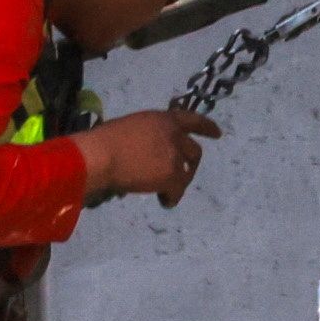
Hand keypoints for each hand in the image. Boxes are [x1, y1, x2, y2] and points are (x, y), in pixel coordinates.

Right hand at [79, 107, 221, 208]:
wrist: (101, 155)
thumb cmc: (104, 140)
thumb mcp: (130, 127)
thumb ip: (146, 135)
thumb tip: (145, 151)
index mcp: (163, 119)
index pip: (192, 120)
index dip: (206, 127)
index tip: (218, 134)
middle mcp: (174, 135)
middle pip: (194, 151)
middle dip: (191, 163)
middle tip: (184, 173)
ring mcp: (175, 156)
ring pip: (187, 172)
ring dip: (180, 182)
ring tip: (167, 191)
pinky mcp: (172, 175)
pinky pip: (178, 190)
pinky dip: (172, 197)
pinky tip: (164, 201)